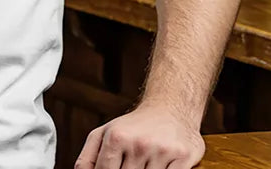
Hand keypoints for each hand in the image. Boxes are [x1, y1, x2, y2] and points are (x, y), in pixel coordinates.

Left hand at [74, 103, 204, 168]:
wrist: (170, 106)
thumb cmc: (134, 125)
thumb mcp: (105, 133)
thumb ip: (88, 158)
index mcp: (116, 137)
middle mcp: (138, 143)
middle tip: (132, 164)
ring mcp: (161, 151)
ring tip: (145, 162)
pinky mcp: (182, 157)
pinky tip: (162, 165)